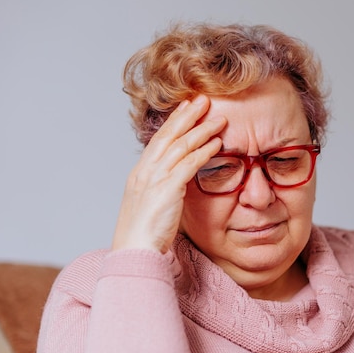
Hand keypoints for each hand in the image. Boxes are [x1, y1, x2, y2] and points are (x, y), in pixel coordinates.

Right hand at [111, 95, 224, 252]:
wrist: (134, 252)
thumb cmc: (142, 236)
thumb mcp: (150, 206)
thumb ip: (161, 190)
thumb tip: (176, 183)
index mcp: (139, 174)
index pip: (158, 140)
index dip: (173, 122)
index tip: (186, 108)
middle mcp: (144, 172)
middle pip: (168, 136)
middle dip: (187, 116)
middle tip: (203, 100)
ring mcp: (154, 179)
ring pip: (180, 146)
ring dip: (201, 130)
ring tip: (219, 120)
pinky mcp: (167, 190)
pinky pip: (188, 165)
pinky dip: (203, 152)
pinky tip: (217, 144)